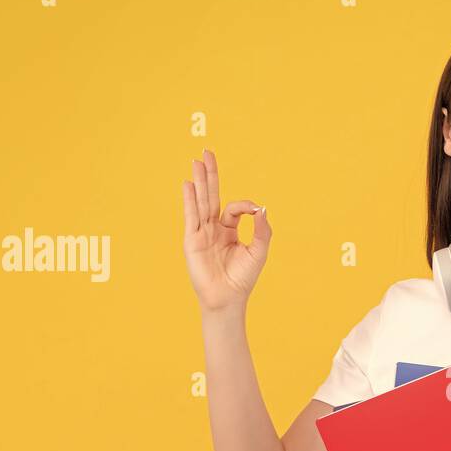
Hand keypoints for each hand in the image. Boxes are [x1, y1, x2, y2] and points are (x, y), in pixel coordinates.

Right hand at [181, 148, 271, 311]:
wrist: (227, 298)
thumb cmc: (243, 278)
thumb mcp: (259, 251)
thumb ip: (262, 229)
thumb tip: (262, 208)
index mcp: (228, 231)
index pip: (234, 209)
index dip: (245, 205)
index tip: (255, 211)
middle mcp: (212, 229)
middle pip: (212, 196)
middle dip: (211, 175)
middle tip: (207, 153)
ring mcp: (201, 233)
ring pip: (201, 202)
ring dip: (200, 181)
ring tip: (196, 160)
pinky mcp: (192, 240)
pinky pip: (191, 216)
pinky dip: (190, 200)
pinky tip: (189, 184)